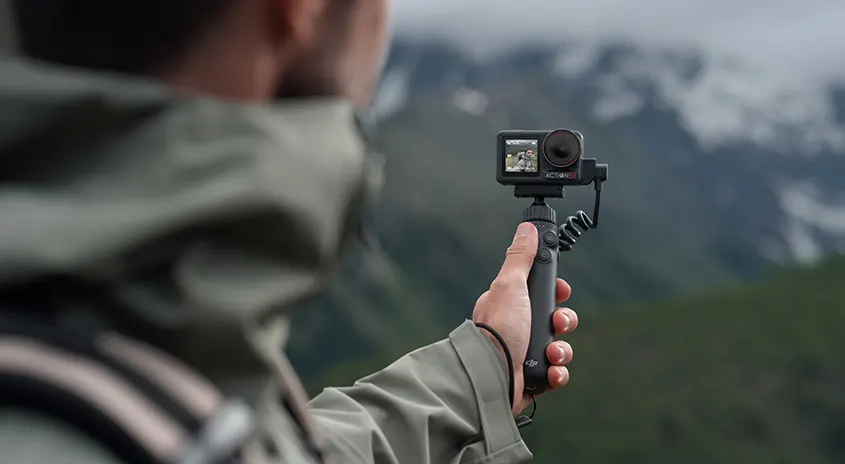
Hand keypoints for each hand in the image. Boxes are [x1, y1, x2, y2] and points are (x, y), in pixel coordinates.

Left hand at [472, 222, 577, 414]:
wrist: (490, 377)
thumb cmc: (497, 329)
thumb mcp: (510, 285)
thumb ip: (520, 257)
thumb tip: (526, 229)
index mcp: (509, 305)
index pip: (539, 293)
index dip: (555, 291)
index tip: (561, 291)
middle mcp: (516, 329)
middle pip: (555, 319)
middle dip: (563, 321)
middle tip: (556, 323)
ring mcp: (524, 354)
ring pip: (559, 347)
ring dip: (562, 350)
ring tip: (551, 353)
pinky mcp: (531, 378)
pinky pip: (556, 373)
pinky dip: (557, 373)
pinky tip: (550, 371)